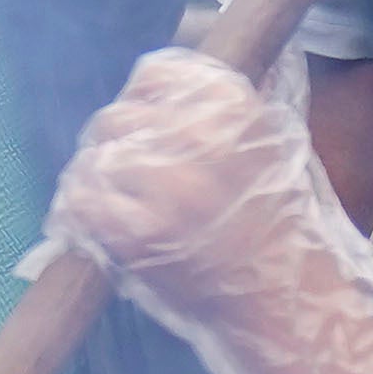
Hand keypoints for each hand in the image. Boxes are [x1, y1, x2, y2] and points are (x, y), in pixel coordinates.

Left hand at [49, 49, 372, 373]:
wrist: (295, 310)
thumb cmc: (290, 232)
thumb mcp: (279, 146)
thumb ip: (233, 106)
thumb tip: (184, 63)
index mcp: (234, 104)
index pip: (156, 72)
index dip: (150, 101)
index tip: (156, 130)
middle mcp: (196, 136)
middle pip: (117, 115)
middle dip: (121, 146)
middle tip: (138, 182)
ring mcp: (163, 186)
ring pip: (91, 158)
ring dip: (98, 182)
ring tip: (122, 209)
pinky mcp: (135, 234)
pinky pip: (77, 203)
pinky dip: (80, 217)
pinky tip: (103, 231)